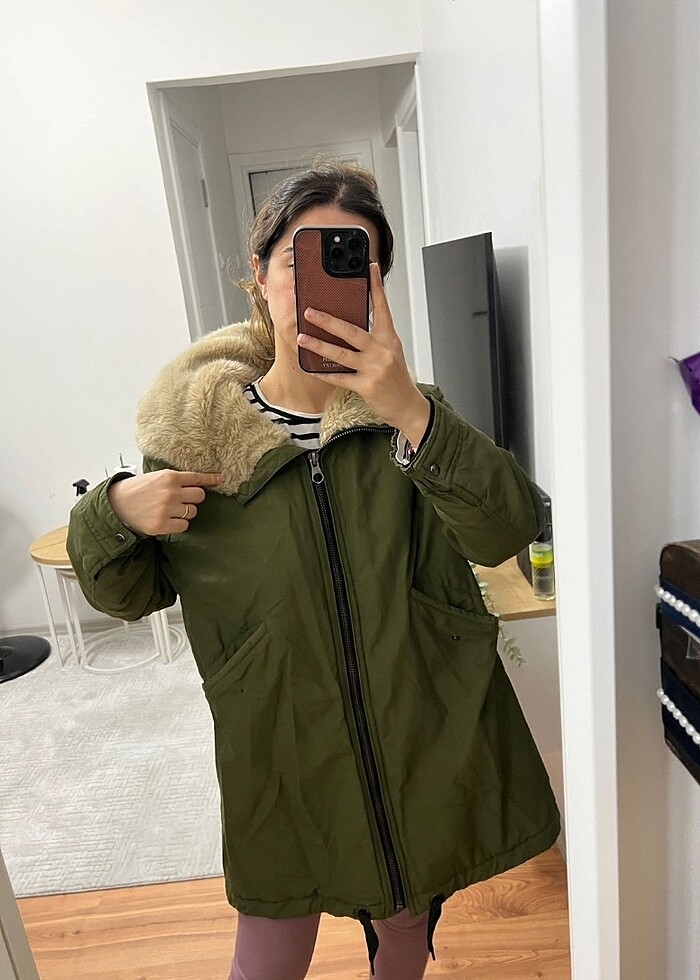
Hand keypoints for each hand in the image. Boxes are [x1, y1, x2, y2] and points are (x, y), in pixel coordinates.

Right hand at [107, 470, 222, 535]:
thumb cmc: (137, 490)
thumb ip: (175, 479)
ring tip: (169, 509)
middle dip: (194, 498)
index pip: (197, 478)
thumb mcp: (156, 476)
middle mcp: (170, 492)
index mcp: (169, 477)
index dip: (211, 479)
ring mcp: (167, 510)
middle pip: (199, 496)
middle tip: (183, 499)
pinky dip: (179, 524)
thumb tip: (198, 482)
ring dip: (185, 512)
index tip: (220, 479)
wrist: (116, 505)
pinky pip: (184, 526)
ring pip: (192, 512)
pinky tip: (167, 519)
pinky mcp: (162, 525)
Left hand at [296, 263, 430, 446]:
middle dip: (328, 320)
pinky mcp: (366, 386)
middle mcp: (382, 351)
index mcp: (390, 339)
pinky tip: (311, 368)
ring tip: (302, 338)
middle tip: (310, 312)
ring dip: (319, 345)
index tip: (370, 268)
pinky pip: (340, 377)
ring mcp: (374, 369)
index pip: (382, 308)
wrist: (408, 406)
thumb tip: (350, 326)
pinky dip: (324, 373)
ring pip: (341, 353)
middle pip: (352, 331)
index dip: (376, 287)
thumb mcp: (391, 353)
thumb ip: (375, 339)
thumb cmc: (397, 379)